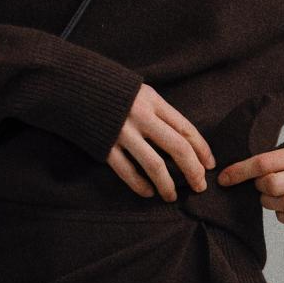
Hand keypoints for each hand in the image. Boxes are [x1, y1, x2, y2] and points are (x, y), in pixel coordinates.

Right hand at [103, 83, 214, 201]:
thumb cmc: (114, 92)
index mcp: (154, 102)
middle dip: (193, 170)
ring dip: (167, 184)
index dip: (202, 149)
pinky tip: (149, 192)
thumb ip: (161, 114)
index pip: (186, 129)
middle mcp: (141, 117)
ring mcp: (122, 133)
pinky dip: (139, 185)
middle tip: (200, 186)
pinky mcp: (105, 146)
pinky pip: (127, 171)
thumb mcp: (143, 93)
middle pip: (177, 148)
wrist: (74, 86)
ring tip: (172, 196)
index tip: (209, 165)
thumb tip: (185, 142)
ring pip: (154, 164)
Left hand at [215, 140, 283, 226]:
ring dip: (268, 202)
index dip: (240, 171)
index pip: (265, 162)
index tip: (223, 178)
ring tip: (270, 195)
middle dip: (259, 187)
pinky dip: (283, 216)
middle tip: (260, 184)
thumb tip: (234, 173)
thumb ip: (273, 158)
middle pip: (273, 185)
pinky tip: (282, 207)